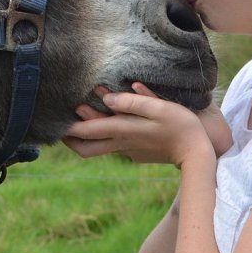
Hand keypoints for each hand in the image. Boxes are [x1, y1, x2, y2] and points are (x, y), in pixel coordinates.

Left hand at [64, 83, 224, 167]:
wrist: (198, 154)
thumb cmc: (181, 126)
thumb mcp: (159, 108)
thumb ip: (134, 101)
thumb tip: (108, 99)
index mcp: (124, 131)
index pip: (88, 132)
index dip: (68, 128)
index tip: (54, 120)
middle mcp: (122, 144)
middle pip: (87, 148)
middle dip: (71, 140)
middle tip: (60, 127)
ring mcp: (129, 151)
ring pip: (99, 147)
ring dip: (88, 134)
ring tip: (80, 116)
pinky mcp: (138, 153)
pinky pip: (115, 143)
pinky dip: (107, 132)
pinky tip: (110, 119)